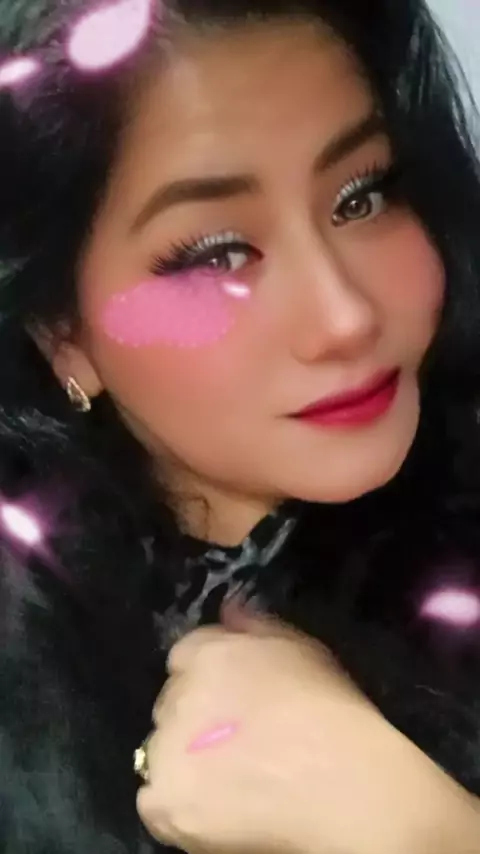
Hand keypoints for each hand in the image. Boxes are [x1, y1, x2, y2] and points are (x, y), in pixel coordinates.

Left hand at [137, 605, 479, 853]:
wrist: (342, 784)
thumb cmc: (331, 712)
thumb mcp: (303, 648)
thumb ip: (256, 624)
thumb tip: (227, 608)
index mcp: (209, 654)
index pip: (185, 656)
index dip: (209, 678)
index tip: (233, 700)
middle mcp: (179, 695)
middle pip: (172, 701)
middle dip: (195, 716)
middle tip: (235, 741)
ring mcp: (168, 750)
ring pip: (160, 750)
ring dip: (184, 760)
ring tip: (229, 781)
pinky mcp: (166, 802)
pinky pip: (153, 801)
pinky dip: (176, 807)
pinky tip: (211, 810)